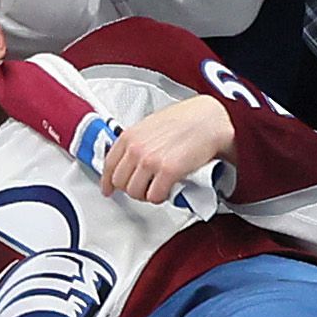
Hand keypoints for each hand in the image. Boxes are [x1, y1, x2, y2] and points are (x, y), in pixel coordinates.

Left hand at [99, 94, 233, 202]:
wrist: (208, 119)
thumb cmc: (185, 120)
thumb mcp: (150, 126)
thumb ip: (137, 142)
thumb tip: (131, 160)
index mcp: (129, 136)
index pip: (109, 165)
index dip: (107, 181)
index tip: (109, 189)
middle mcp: (136, 149)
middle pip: (120, 182)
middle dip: (130, 188)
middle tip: (142, 188)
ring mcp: (150, 161)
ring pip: (135, 192)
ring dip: (145, 194)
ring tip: (156, 189)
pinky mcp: (167, 172)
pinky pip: (154, 196)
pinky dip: (160, 197)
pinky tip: (166, 191)